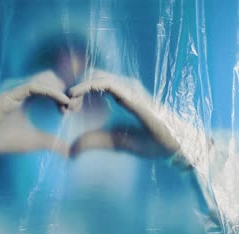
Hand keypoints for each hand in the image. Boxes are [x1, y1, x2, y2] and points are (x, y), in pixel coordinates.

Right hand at [0, 71, 73, 164]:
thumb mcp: (31, 141)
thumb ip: (50, 142)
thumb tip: (70, 152)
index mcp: (26, 94)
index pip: (53, 84)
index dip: (66, 94)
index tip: (74, 110)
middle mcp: (21, 87)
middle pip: (53, 77)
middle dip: (67, 90)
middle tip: (74, 108)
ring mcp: (14, 88)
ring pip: (46, 78)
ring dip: (62, 90)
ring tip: (69, 107)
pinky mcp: (9, 93)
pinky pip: (35, 86)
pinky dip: (52, 93)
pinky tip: (63, 104)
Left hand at [67, 70, 193, 167]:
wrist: (174, 145)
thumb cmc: (151, 141)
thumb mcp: (114, 142)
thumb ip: (94, 142)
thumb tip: (70, 151)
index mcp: (122, 95)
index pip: (95, 84)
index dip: (78, 93)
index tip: (66, 109)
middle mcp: (125, 87)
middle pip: (92, 76)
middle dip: (75, 88)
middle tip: (63, 107)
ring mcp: (129, 87)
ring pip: (95, 76)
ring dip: (77, 87)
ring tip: (66, 101)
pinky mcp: (131, 93)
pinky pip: (105, 83)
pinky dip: (86, 86)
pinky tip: (73, 95)